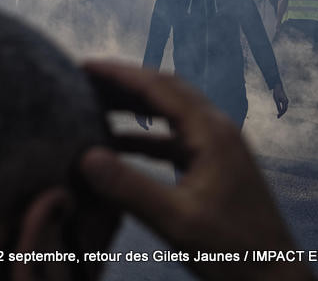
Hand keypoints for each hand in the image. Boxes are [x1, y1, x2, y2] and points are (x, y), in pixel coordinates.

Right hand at [80, 61, 316, 280]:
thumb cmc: (233, 251)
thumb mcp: (176, 220)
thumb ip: (129, 187)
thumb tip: (85, 156)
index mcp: (212, 132)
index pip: (159, 86)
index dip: (119, 73)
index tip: (84, 66)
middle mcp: (217, 129)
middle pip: (165, 91)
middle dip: (124, 82)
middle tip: (85, 80)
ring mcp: (218, 147)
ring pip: (170, 112)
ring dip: (134, 107)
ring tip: (95, 105)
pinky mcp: (215, 166)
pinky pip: (174, 138)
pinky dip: (145, 136)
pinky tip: (118, 146)